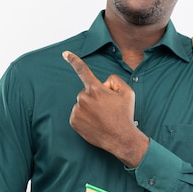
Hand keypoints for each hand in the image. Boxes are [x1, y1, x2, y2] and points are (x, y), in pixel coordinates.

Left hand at [62, 51, 148, 166]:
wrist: (121, 138)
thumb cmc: (125, 115)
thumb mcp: (127, 92)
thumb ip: (114, 80)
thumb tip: (103, 83)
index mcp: (95, 89)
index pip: (83, 71)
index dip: (74, 60)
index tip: (65, 53)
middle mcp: (83, 98)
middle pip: (87, 92)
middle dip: (95, 97)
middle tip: (107, 109)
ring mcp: (77, 111)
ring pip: (82, 104)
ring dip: (90, 108)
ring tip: (102, 118)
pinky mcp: (74, 121)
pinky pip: (78, 114)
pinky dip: (85, 117)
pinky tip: (95, 123)